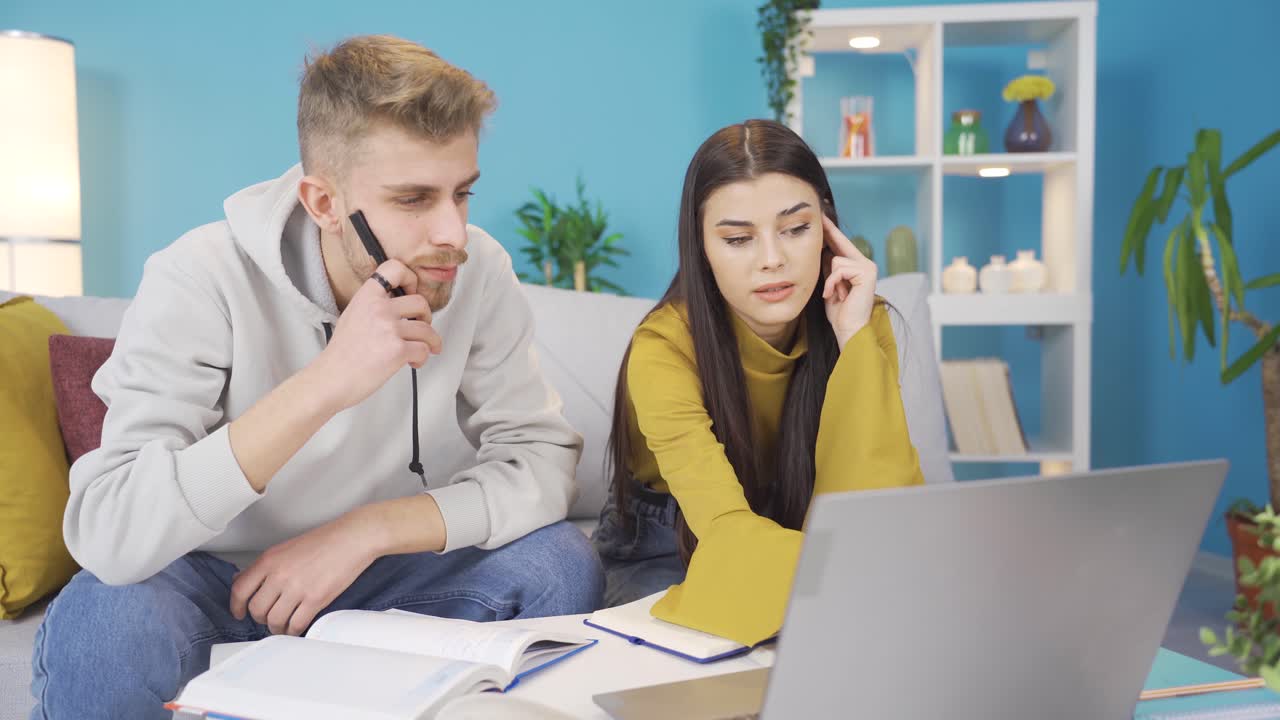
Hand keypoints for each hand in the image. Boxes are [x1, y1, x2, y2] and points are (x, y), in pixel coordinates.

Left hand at [229, 510, 380, 635]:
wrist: (353, 538)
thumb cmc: (325, 541)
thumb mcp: (287, 547)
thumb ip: (265, 566)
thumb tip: (244, 581)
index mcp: (270, 560)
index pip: (240, 589)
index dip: (236, 606)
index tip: (239, 613)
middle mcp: (279, 574)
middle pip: (256, 609)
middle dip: (261, 619)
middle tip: (269, 618)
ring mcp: (297, 588)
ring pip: (274, 620)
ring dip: (277, 628)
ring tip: (283, 626)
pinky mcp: (315, 599)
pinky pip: (296, 624)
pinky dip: (293, 631)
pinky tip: (296, 627)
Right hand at [309, 259, 441, 412]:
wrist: (331, 379)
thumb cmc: (341, 354)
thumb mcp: (352, 315)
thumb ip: (373, 305)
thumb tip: (397, 304)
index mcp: (367, 297)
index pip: (394, 268)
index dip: (410, 278)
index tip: (412, 292)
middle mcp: (379, 309)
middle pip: (420, 302)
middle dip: (426, 317)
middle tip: (421, 328)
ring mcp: (389, 329)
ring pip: (427, 330)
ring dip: (430, 342)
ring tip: (423, 350)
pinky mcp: (398, 350)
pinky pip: (424, 349)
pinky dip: (423, 358)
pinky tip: (413, 362)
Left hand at [820, 215, 877, 349]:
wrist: (849, 329)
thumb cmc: (839, 312)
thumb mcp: (830, 285)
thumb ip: (829, 269)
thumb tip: (821, 250)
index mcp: (858, 267)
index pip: (842, 246)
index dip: (832, 232)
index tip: (822, 218)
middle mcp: (866, 264)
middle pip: (842, 243)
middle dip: (829, 232)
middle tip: (819, 216)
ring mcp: (868, 267)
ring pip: (836, 260)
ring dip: (830, 279)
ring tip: (835, 294)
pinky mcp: (867, 273)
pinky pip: (839, 269)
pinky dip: (832, 283)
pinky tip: (835, 295)